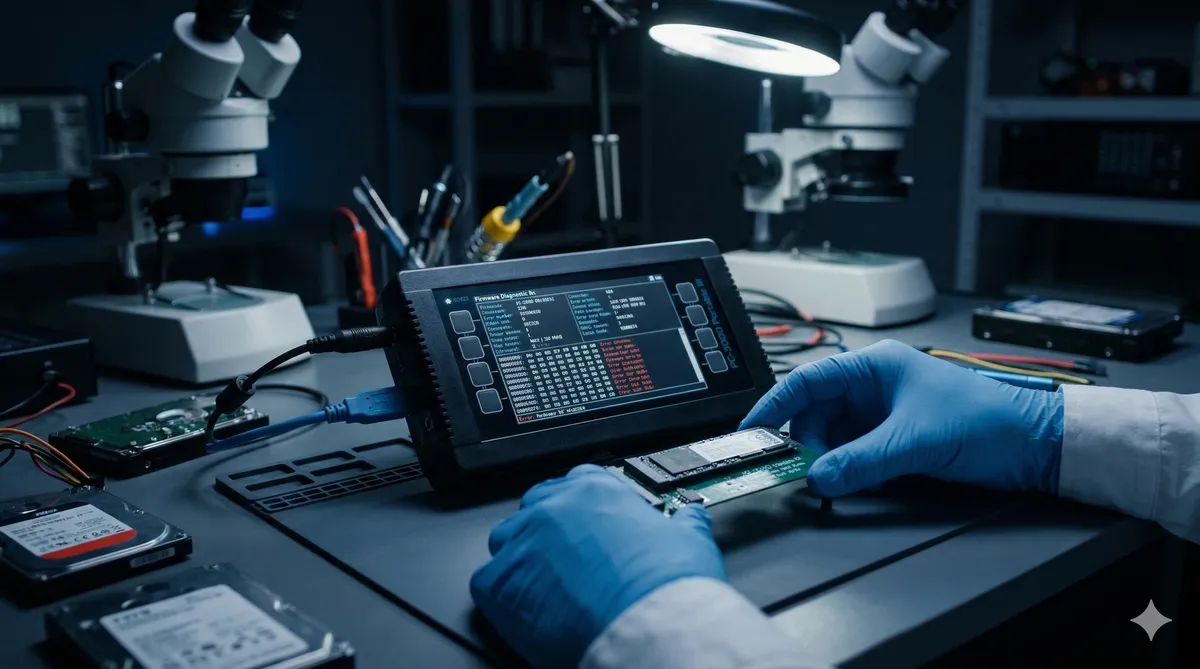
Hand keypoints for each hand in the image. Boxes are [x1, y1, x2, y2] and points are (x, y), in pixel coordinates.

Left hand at [470, 464, 723, 668]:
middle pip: (535, 508)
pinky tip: (524, 609)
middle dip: (548, 530)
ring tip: (545, 587)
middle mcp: (552, 508)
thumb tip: (690, 515)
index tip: (588, 525)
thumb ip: (683, 520)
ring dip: (520, 558)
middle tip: (567, 560)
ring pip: (506, 541)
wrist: (648, 628)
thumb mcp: (688, 540)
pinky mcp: (499, 583)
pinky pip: (486, 581)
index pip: (575, 482)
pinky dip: (501, 595)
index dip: (582, 507)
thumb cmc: (666, 586)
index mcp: (594, 489)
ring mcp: (522, 543)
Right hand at [740, 340, 1064, 496]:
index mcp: (874, 366)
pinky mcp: (892, 439)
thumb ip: (861, 462)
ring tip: (831, 479)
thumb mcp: (914, 441)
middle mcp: (873, 387)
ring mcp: (882, 414)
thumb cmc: (987, 419)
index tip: (752, 430)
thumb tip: (818, 477)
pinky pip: (854, 454)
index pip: (808, 381)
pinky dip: (847, 469)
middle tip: (799, 469)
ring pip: (833, 437)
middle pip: (816, 413)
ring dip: (828, 459)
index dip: (775, 405)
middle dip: (806, 442)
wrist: (1032, 445)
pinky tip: (852, 481)